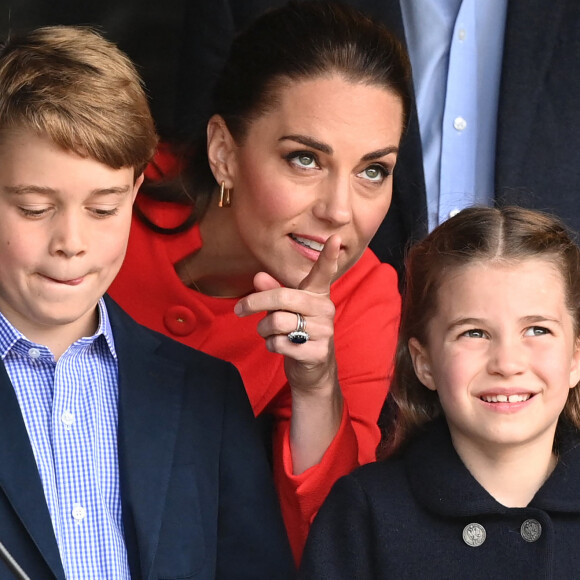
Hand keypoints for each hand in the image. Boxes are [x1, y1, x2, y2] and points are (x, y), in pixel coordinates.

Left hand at [234, 235, 340, 394]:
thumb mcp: (283, 310)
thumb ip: (272, 292)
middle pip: (282, 297)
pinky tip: (280, 347)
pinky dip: (271, 346)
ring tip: (270, 333)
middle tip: (239, 309)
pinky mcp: (318, 352)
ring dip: (263, 329)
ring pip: (277, 322)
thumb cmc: (296, 331)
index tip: (334, 238)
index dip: (328, 256)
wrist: (312, 369)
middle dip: (254, 303)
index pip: (324, 272)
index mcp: (317, 294)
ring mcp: (324, 331)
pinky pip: (280, 343)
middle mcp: (325, 309)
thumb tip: (258, 276)